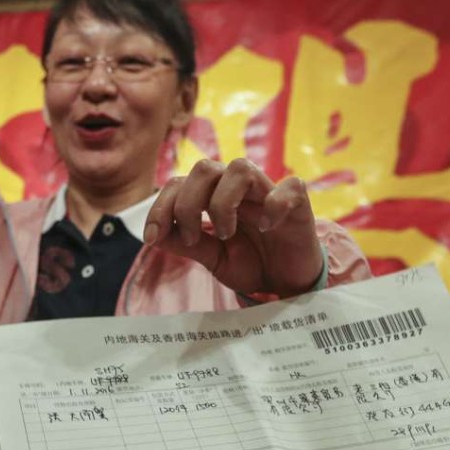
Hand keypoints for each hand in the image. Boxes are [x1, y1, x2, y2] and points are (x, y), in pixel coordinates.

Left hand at [144, 158, 323, 296]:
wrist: (287, 281)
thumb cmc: (251, 262)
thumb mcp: (211, 258)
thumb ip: (185, 244)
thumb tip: (152, 236)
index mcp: (213, 196)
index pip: (179, 182)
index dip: (160, 207)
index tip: (152, 238)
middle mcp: (237, 188)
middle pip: (204, 168)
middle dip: (187, 204)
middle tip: (193, 239)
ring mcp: (267, 192)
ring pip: (240, 168)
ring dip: (223, 202)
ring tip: (225, 234)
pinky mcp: (297, 203)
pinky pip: (290, 187)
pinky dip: (274, 206)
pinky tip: (265, 228)